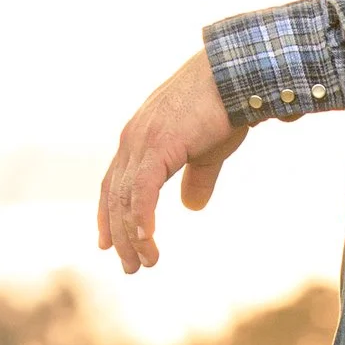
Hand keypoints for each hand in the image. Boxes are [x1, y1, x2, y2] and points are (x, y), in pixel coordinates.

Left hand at [97, 50, 247, 271]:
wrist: (235, 77)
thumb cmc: (225, 107)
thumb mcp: (208, 151)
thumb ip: (197, 179)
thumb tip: (191, 206)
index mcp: (141, 138)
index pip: (115, 183)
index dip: (110, 214)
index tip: (108, 243)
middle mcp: (133, 139)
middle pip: (115, 195)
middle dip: (119, 234)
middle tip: (130, 266)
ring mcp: (141, 142)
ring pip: (126, 198)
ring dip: (131, 235)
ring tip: (141, 263)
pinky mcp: (156, 146)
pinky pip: (141, 191)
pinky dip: (140, 218)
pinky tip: (144, 241)